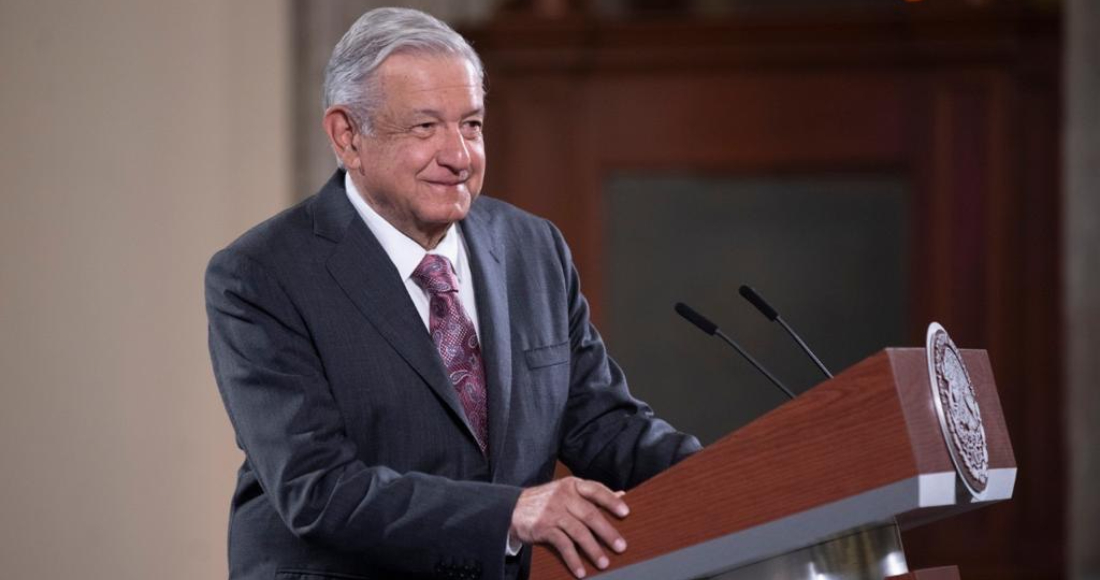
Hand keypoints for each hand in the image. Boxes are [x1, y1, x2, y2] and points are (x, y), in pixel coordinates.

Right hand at [509, 477, 628, 578]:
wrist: (512, 509)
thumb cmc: (547, 501)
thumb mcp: (567, 492)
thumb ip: (591, 495)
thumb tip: (621, 495)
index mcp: (572, 485)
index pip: (596, 490)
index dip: (611, 501)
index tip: (626, 513)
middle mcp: (563, 496)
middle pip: (590, 514)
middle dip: (607, 532)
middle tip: (621, 547)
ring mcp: (552, 511)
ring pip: (578, 531)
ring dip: (592, 549)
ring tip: (604, 563)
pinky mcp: (543, 527)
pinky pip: (563, 545)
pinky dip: (573, 559)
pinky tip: (580, 571)